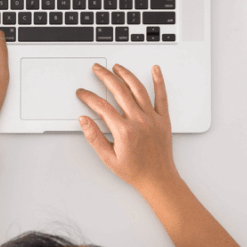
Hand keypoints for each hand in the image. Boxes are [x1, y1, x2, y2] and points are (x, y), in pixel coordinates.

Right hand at [76, 64, 178, 196]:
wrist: (158, 179)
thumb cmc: (135, 171)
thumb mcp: (108, 158)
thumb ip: (94, 137)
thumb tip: (84, 120)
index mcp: (124, 131)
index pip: (102, 106)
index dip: (89, 97)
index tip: (82, 93)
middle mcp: (139, 121)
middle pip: (119, 91)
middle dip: (105, 76)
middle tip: (97, 69)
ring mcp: (152, 118)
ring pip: (138, 89)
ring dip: (126, 75)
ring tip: (117, 67)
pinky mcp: (163, 119)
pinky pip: (162, 96)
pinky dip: (159, 81)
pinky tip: (155, 70)